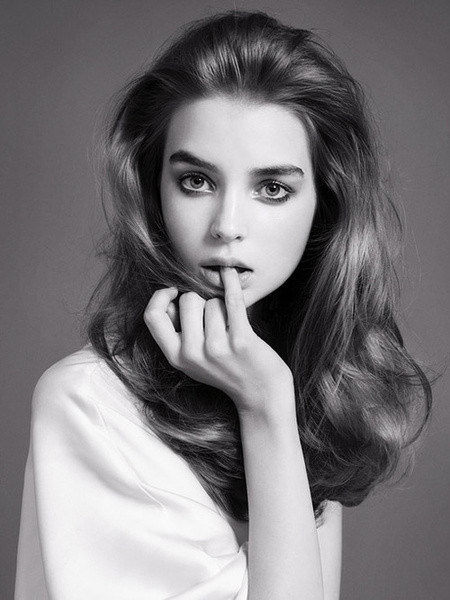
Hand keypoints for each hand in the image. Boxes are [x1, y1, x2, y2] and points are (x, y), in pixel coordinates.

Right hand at [143, 267, 293, 415]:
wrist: (260, 394)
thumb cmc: (227, 370)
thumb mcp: (192, 361)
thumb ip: (178, 334)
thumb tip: (171, 298)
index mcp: (176, 357)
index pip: (153, 317)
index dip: (159, 298)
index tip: (172, 292)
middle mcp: (193, 354)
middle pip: (188, 300)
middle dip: (202, 301)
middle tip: (215, 321)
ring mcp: (217, 348)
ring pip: (213, 301)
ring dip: (224, 308)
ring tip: (232, 328)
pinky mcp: (241, 340)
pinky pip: (233, 300)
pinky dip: (232, 282)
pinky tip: (230, 273)